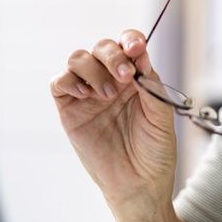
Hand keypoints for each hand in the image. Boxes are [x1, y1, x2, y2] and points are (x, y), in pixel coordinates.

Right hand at [50, 30, 177, 215]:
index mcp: (136, 76)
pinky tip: (85, 94)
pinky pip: (59, 82)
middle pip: (102, 47)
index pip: (129, 44)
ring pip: (78, 58)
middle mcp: (111, 79)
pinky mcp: (70, 109)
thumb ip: (150, 83)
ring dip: (92, 69)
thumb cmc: (154, 149)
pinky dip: (68, 80)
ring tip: (106, 94)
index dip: (130, 39)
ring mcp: (89, 93)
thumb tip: (140, 54)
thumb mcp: (161, 113)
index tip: (136, 47)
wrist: (139, 183)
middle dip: (112, 55)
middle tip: (124, 76)